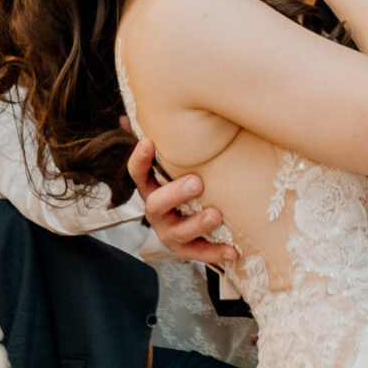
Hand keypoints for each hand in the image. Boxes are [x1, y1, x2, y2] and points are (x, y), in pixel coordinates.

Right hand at [123, 127, 227, 265]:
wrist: (190, 222)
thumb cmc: (183, 183)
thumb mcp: (175, 163)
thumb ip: (163, 141)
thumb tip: (134, 113)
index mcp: (151, 189)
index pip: (137, 174)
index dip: (140, 159)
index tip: (148, 141)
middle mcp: (156, 212)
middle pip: (156, 205)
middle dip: (175, 195)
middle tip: (197, 182)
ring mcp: (170, 233)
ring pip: (178, 233)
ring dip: (197, 224)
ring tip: (216, 214)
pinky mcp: (186, 249)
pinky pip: (198, 254)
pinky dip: (215, 253)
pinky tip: (233, 250)